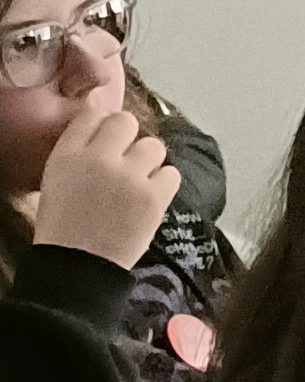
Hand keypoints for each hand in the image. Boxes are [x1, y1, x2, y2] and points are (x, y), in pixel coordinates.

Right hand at [26, 98, 178, 268]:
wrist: (78, 266)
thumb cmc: (65, 226)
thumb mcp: (57, 180)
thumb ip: (78, 151)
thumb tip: (103, 126)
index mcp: (67, 155)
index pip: (92, 115)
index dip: (104, 125)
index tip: (108, 138)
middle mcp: (97, 160)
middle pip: (125, 122)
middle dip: (128, 138)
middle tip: (126, 160)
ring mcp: (128, 177)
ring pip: (153, 146)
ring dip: (148, 161)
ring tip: (137, 181)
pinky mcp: (153, 197)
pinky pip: (171, 173)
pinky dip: (163, 183)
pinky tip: (150, 196)